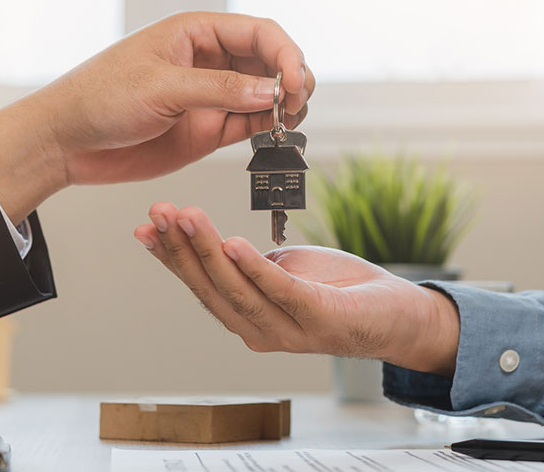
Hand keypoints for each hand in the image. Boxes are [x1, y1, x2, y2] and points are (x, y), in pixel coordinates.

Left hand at [0, 12, 313, 223]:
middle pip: (269, 62)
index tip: (292, 82)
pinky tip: (274, 135)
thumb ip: (220, 90)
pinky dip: (269, 129)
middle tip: (295, 104)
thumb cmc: (99, 97)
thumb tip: (271, 91)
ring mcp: (211, 97)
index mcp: (196, 33)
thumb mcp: (161, 87)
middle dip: (291, 78)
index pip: (258, 33)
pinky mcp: (208, 129)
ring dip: (285, 105)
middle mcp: (210, 62)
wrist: (68, 142)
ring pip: (265, 94)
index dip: (284, 54)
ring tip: (289, 121)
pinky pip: (250, 124)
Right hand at [134, 204, 459, 375]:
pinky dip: (255, 268)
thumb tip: (215, 243)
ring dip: (208, 252)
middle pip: (210, 288)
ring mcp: (288, 330)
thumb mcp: (284, 270)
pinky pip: (281, 292)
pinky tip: (233, 242)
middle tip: (159, 213)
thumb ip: (250, 265)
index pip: (200, 285)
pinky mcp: (319, 319)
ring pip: (237, 290)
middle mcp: (259, 331)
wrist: (398, 316)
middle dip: (180, 248)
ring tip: (188, 217)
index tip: (145, 227)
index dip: (170, 257)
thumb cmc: (338, 290)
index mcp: (247, 317)